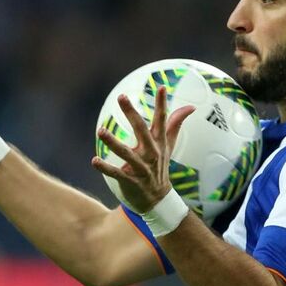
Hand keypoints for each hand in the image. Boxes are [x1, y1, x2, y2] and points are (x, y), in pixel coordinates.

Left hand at [92, 86, 194, 212]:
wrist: (158, 199)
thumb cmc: (160, 166)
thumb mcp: (168, 145)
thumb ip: (175, 124)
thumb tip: (191, 106)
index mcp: (159, 142)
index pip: (162, 119)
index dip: (162, 103)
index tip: (161, 87)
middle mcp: (151, 152)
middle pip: (141, 130)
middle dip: (132, 114)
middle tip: (122, 97)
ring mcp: (141, 167)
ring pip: (126, 153)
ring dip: (113, 142)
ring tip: (101, 130)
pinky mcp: (130, 180)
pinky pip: (116, 173)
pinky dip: (105, 168)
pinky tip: (94, 160)